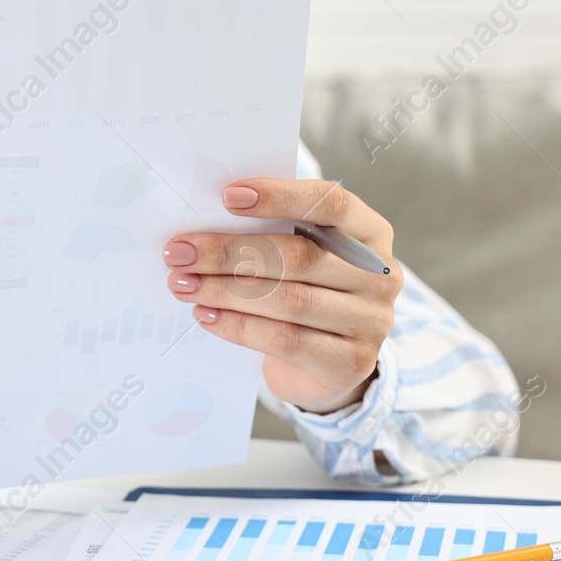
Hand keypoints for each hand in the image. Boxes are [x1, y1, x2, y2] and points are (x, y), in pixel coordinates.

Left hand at [163, 178, 402, 414]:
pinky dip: (237, 326)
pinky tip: (205, 315)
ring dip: (224, 291)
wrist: (328, 365)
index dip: (280, 196)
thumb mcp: (303, 254)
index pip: (331, 204)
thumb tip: (205, 220)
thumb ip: (273, 232)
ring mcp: (370, 322)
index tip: (228, 196)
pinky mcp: (348, 363)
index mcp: (371, 233)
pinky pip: (283, 340)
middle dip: (229, 251)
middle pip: (298, 256)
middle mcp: (380, 276)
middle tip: (180, 250)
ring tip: (183, 284)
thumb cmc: (308, 291)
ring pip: (287, 301)